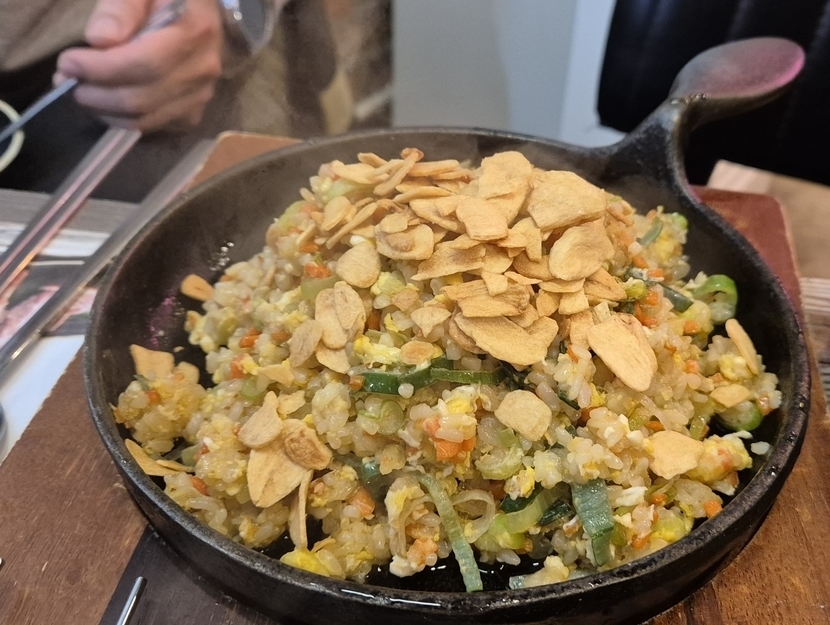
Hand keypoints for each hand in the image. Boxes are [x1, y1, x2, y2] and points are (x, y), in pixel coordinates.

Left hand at [54, 0, 223, 130]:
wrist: (197, 12)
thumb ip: (121, 7)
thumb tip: (100, 40)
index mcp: (195, 31)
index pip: (145, 64)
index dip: (101, 69)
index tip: (68, 62)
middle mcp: (203, 70)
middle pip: (141, 98)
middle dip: (96, 93)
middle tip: (65, 79)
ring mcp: (201, 96)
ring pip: (144, 119)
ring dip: (103, 110)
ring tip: (81, 89)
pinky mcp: (192, 113)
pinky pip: (152, 126)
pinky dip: (121, 118)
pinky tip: (105, 99)